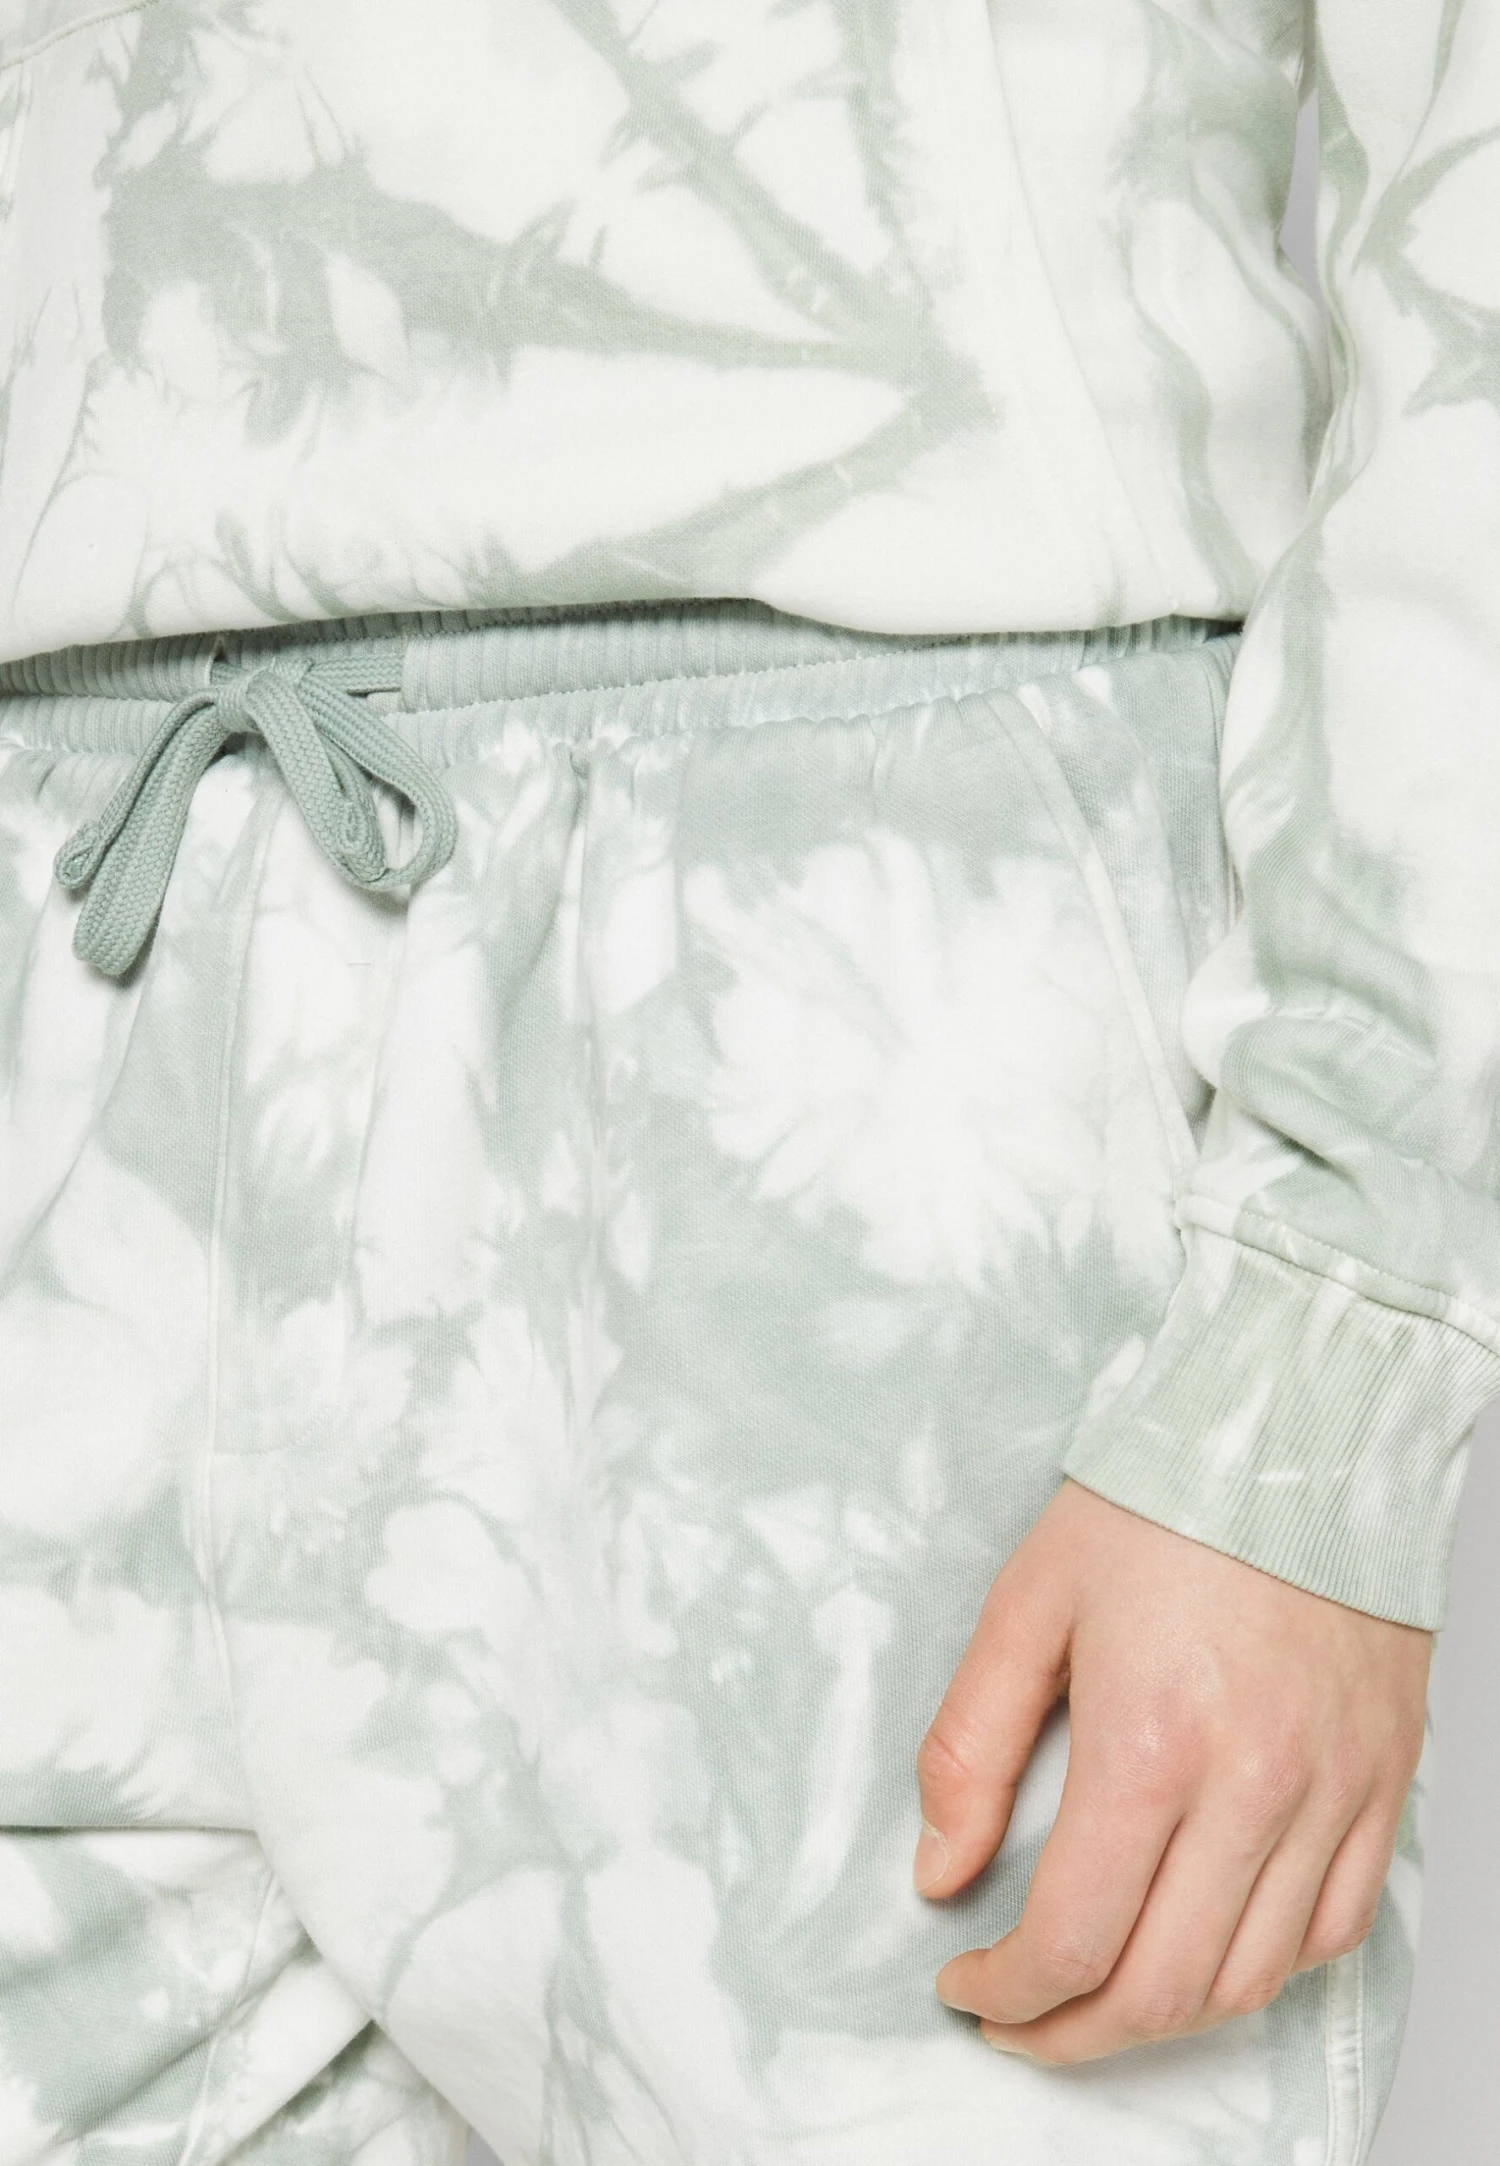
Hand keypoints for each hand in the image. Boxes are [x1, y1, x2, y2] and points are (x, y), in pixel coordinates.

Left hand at [914, 1479, 1430, 2062]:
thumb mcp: (1028, 1600)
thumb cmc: (1162, 1499)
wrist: (1299, 1428)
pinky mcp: (1381, 1782)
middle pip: (1162, 1989)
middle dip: (1069, 2033)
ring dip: (1161, 2019)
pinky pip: (1333, 1931)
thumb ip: (971, 1745)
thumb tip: (938, 1868)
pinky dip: (1262, 1970)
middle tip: (1017, 2019)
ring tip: (1096, 1999)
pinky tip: (1203, 1947)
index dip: (1006, 1991)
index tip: (966, 1983)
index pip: (1074, 1937)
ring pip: (1251, 1980)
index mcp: (1152, 1740)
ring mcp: (1332, 1792)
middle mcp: (1254, 1785)